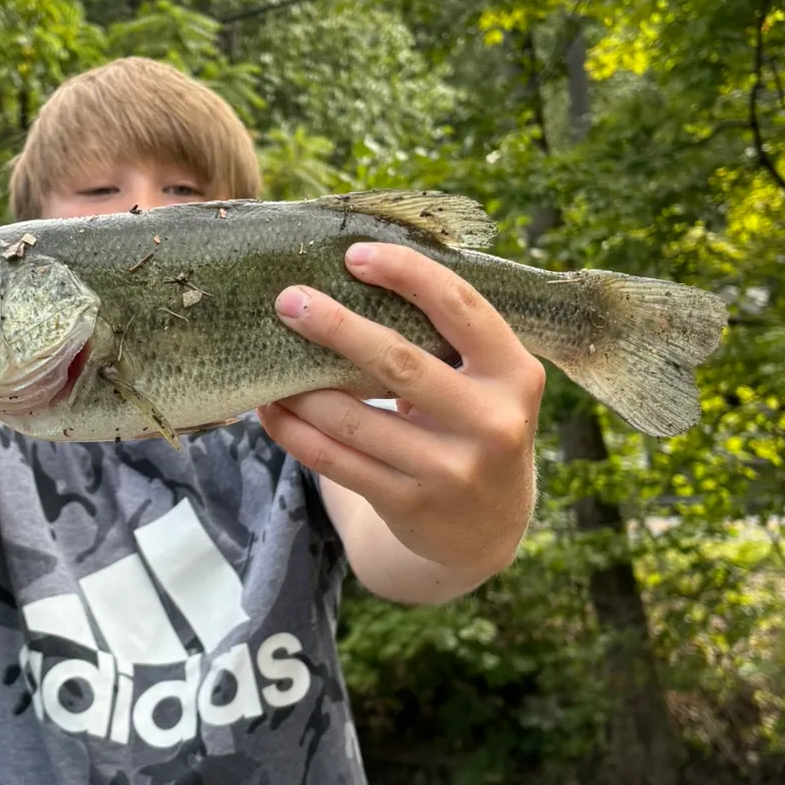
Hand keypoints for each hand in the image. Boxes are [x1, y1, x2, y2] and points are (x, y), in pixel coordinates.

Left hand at [258, 242, 542, 583]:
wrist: (489, 528)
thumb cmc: (474, 424)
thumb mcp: (487, 382)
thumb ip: (444, 339)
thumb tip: (351, 278)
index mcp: (515, 373)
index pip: (460, 306)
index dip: (407, 272)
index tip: (354, 255)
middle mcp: (491, 422)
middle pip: (398, 361)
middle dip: (335, 326)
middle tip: (289, 301)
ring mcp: (451, 470)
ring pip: (354, 419)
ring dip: (301, 389)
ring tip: (269, 362)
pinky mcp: (411, 506)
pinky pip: (336, 462)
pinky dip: (295, 433)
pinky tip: (272, 411)